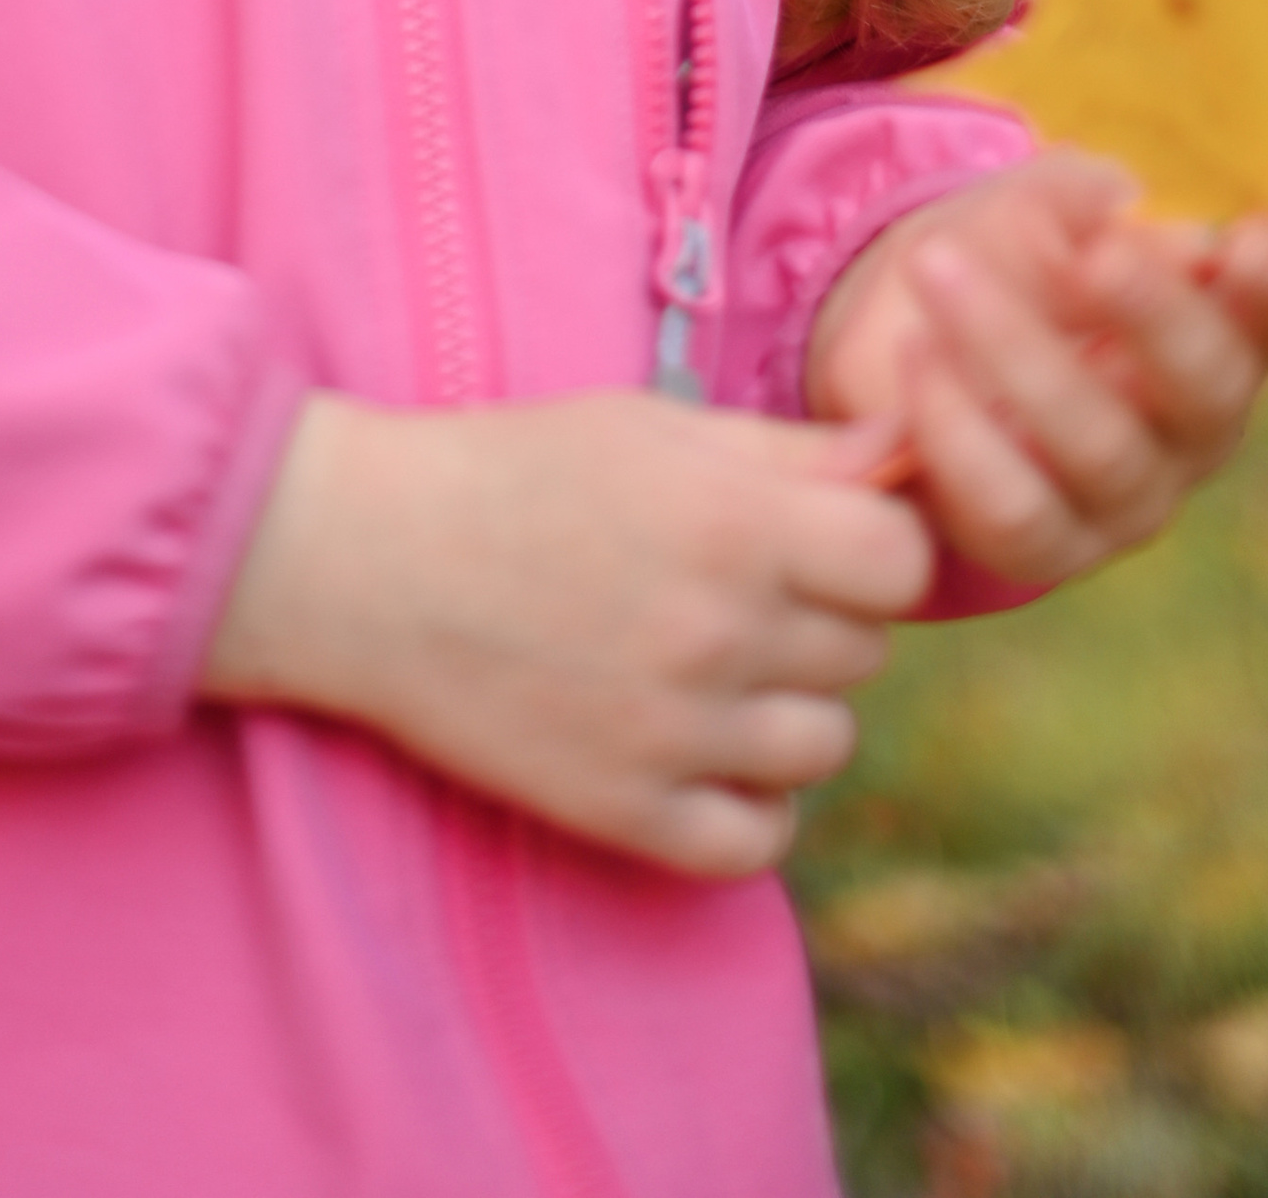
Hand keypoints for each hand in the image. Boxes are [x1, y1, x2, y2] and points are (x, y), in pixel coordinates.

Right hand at [202, 387, 931, 878]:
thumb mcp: (650, 427)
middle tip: (732, 588)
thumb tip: (902, 459)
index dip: (871, 545)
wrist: (365, 559)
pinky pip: (759, 840)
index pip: (902, 562)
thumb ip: (787, 449)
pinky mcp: (624, 813)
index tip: (821, 537)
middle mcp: (717, 632)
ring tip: (707, 666)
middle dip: (816, 615)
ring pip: (824, 746)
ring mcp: (674, 734)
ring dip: (785, 708)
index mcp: (731, 520)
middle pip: (863, 651)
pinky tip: (700, 751)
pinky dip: (748, 804)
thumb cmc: (511, 471)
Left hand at [805, 150, 1267, 587]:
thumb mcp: (1045, 203)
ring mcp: (1129, 496)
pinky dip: (957, 432)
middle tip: (1097, 256)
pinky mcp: (1046, 546)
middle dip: (1155, 316)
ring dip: (1016, 351)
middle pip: (1210, 386)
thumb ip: (1092, 211)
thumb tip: (1165, 243)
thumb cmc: (1009, 250)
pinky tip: (914, 356)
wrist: (904, 325)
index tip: (1249, 244)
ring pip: (1102, 449)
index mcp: (1225, 322)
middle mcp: (1196, 422)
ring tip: (938, 264)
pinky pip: (1013, 512)